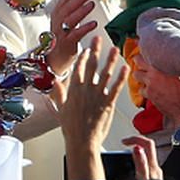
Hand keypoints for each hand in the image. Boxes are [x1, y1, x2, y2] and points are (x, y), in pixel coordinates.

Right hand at [46, 0, 97, 75]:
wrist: (54, 60)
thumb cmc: (60, 40)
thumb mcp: (61, 22)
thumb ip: (69, 10)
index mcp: (56, 16)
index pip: (63, 0)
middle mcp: (56, 23)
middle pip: (66, 8)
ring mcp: (61, 34)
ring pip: (70, 20)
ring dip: (81, 11)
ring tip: (91, 3)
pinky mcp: (67, 44)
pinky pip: (76, 35)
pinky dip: (85, 28)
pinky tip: (93, 23)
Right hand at [58, 36, 128, 179]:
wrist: (82, 140)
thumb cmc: (71, 127)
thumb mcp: (61, 108)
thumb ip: (59, 93)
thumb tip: (54, 82)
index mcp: (74, 89)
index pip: (79, 67)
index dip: (83, 56)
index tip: (86, 48)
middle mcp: (87, 89)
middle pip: (92, 65)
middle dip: (95, 50)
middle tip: (98, 39)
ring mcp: (98, 95)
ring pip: (106, 73)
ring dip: (111, 60)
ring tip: (114, 49)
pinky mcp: (108, 103)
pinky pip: (116, 87)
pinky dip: (121, 77)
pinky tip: (124, 68)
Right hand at [122, 135, 161, 179]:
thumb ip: (141, 164)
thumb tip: (137, 148)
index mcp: (153, 166)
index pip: (148, 144)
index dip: (135, 139)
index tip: (125, 141)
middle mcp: (156, 169)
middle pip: (148, 147)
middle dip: (136, 142)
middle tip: (126, 143)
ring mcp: (155, 174)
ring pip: (147, 156)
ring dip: (137, 151)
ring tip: (128, 151)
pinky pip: (146, 164)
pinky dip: (139, 160)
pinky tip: (134, 165)